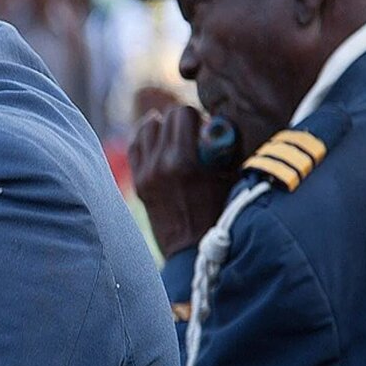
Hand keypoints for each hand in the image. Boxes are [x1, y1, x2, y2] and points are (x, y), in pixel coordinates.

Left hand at [128, 105, 238, 257]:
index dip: (196, 117)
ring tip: (174, 138)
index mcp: (185, 161)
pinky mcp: (138, 182)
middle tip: (191, 134)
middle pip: (165, 117)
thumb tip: (217, 121)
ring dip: (161, 128)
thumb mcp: (229, 178)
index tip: (204, 128)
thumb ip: (224, 147)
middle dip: (181, 121)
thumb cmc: (219, 214)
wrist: (192, 252)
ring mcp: (145, 173)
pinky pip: (135, 146)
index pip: (183, 113)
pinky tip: (157, 142)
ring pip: (147, 129)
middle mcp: (161, 163)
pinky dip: (146, 140)